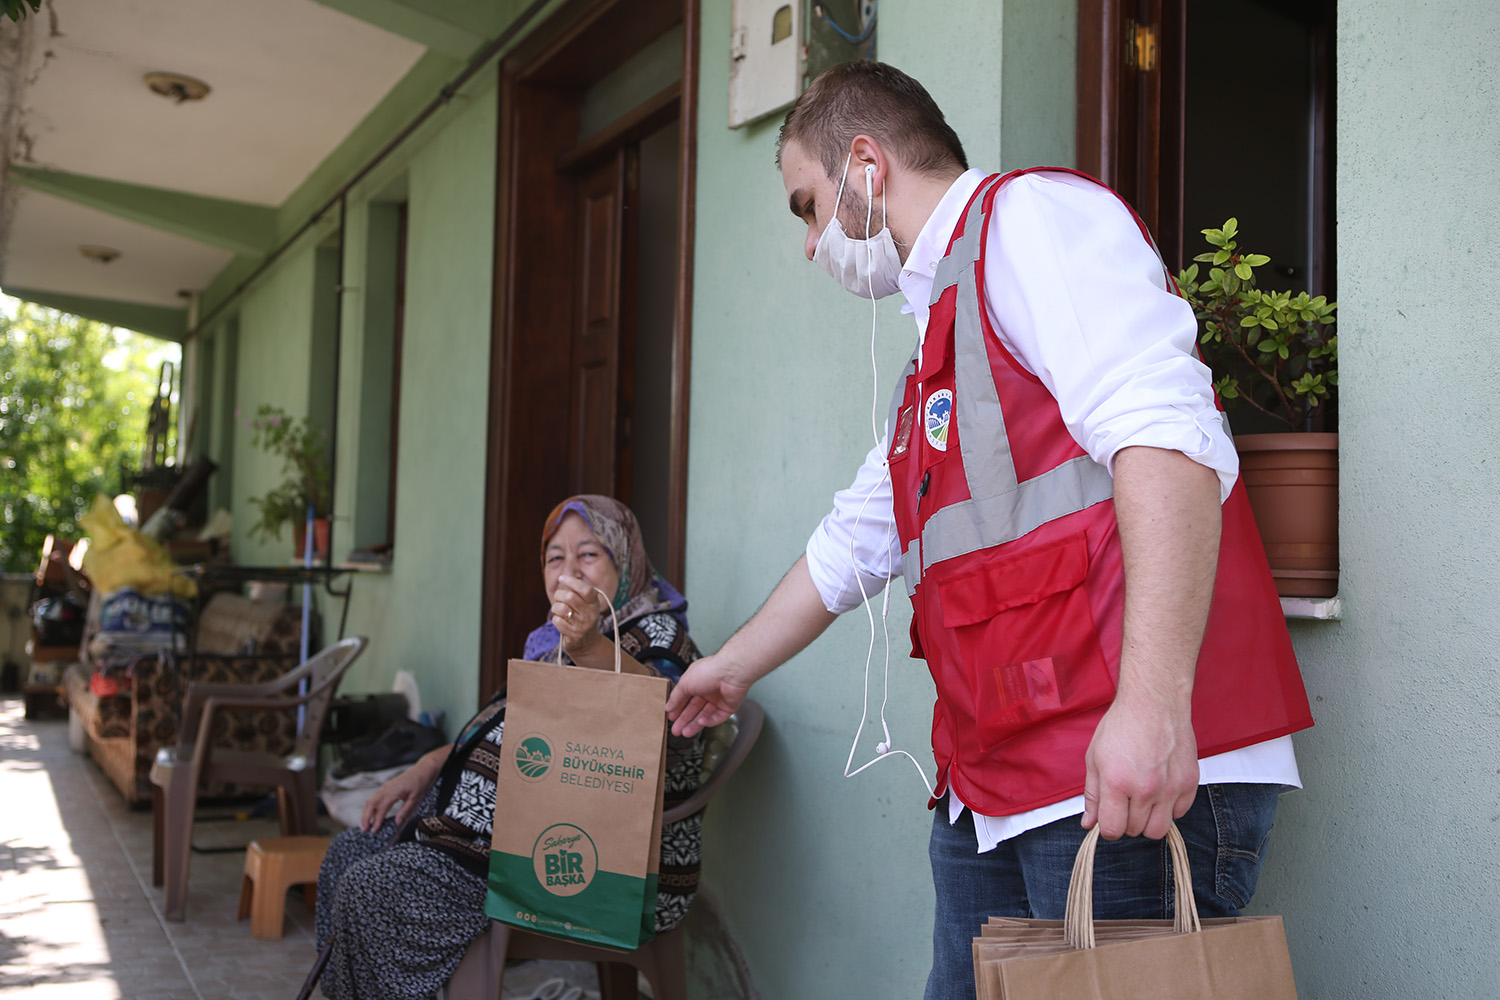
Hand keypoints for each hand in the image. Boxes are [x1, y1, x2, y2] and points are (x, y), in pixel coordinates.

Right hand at [360, 763, 432, 832]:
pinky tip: (373, 814)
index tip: (374, 831)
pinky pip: (376, 797)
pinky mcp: (388, 787)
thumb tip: (397, 823)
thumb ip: (405, 811)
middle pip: (370, 803)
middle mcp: (387, 788)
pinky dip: (371, 807)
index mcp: (394, 791)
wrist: (424, 769)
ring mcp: (386, 787)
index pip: (381, 808)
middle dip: (365, 817)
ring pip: (371, 800)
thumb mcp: (416, 799)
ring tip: (366, 824)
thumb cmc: (421, 782)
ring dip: (367, 812)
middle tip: (364, 829)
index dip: (376, 820)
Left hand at [551, 574, 604, 658]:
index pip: (586, 590)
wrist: (586, 643)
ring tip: (558, 610)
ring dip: (555, 608)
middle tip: (558, 598)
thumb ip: (577, 592)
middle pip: (569, 597)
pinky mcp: (574, 636)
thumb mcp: (585, 604)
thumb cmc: (581, 617)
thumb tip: (563, 578)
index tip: (561, 578)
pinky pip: (557, 621)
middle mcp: (591, 615)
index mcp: (594, 604)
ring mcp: (583, 626)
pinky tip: (561, 622)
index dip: (572, 582)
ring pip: (561, 608)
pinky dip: (556, 619)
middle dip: (559, 595)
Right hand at [665, 653, 754, 736]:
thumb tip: (668, 707)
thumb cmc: (709, 671)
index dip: (678, 709)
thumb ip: (676, 697)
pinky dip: (709, 721)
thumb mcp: (685, 684)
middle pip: (694, 709)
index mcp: (697, 682)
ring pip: (705, 715)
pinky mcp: (728, 707)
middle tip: (676, 730)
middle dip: (684, 720)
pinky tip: (701, 722)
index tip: (671, 717)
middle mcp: (708, 690)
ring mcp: (719, 699)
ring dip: (694, 724)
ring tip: (685, 732)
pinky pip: (717, 717)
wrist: (731, 672)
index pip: (685, 698)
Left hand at [1081, 693, 1198, 840]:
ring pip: (1159, 829)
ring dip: (1148, 820)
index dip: (1106, 827)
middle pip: (1135, 831)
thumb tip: (1089, 824)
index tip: (1108, 816)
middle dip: (1126, 821)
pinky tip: (1160, 789)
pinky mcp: (1190, 783)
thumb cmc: (1121, 726)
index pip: (1112, 829)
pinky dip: (1169, 808)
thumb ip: (1092, 795)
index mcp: (1117, 782)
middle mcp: (1145, 789)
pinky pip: (1180, 813)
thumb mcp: (1095, 758)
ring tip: (1142, 799)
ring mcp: (1171, 787)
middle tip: (1125, 800)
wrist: (1154, 703)